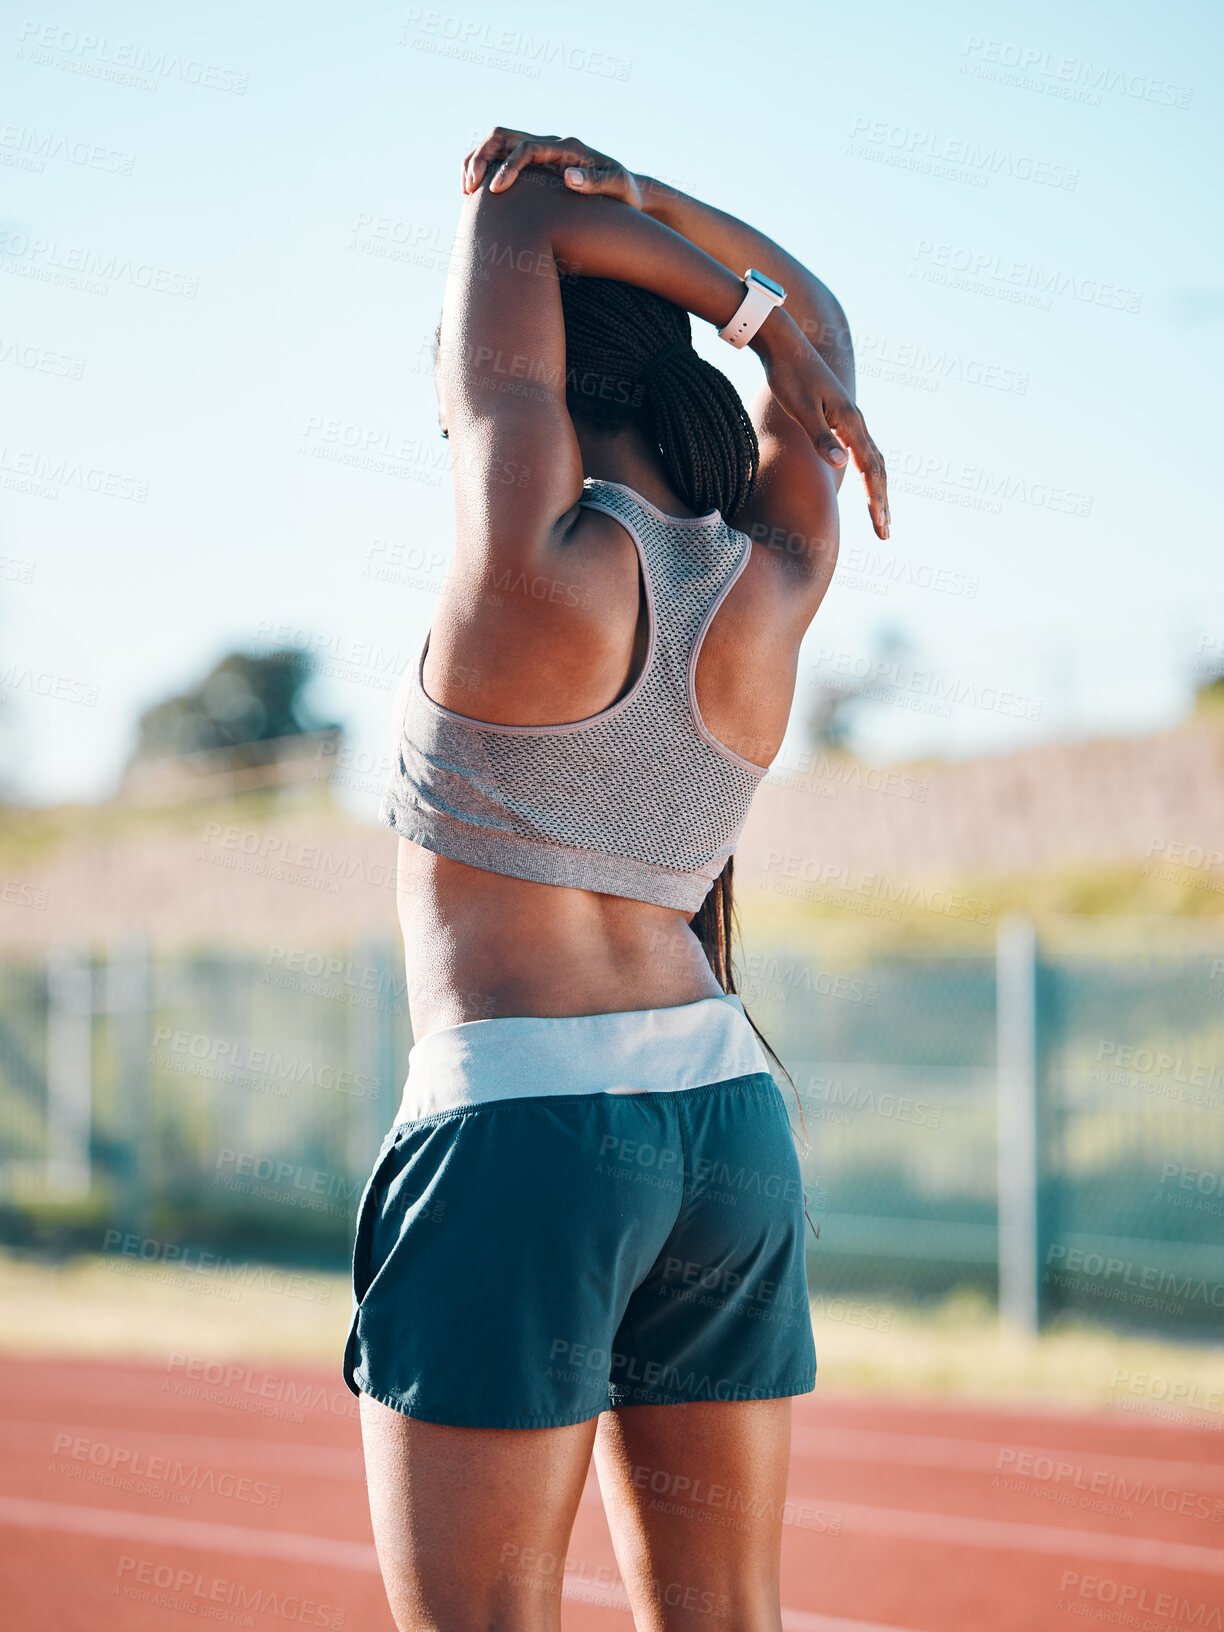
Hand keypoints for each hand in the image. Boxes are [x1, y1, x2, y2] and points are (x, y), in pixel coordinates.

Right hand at [462, 127, 642, 209]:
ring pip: (498, 144)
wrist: (626, 191)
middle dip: (481, 157)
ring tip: (465, 189)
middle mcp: (550, 145)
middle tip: (469, 187)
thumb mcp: (616, 186)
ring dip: (477, 160)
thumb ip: (595, 181)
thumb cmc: (623, 193)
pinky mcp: (535, 165)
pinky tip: (475, 192)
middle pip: (504, 136)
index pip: (527, 147)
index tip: (495, 191)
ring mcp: (541, 153)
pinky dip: (485, 169)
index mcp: (566, 148)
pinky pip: (502, 158)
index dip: (508, 167)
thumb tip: (568, 177)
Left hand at [756, 312, 889, 538]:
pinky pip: (860, 449)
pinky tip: (862, 480)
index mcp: (850, 422)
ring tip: (879, 513)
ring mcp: (849, 418)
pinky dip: (867, 470)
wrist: (784, 345)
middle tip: (885, 532)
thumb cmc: (788, 377)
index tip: (881, 527)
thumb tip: (841, 464)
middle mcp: (856, 421)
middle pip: (878, 468)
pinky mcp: (839, 415)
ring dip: (877, 488)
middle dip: (881, 502)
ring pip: (872, 459)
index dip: (877, 501)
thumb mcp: (801, 409)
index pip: (871, 469)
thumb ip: (820, 438)